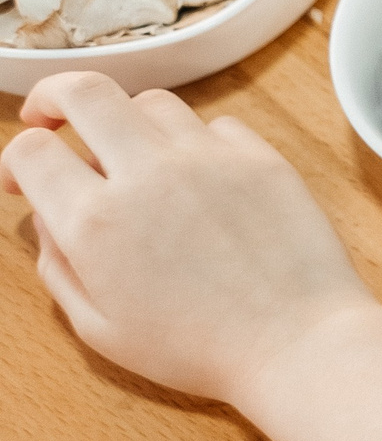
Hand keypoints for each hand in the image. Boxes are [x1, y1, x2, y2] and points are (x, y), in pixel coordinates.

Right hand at [2, 72, 377, 404]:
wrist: (294, 344)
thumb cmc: (197, 348)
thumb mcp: (100, 326)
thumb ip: (59, 264)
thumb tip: (47, 215)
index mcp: (96, 221)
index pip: (32, 150)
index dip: (15, 160)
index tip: (24, 178)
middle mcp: (149, 174)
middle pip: (85, 91)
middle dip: (55, 97)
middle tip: (51, 116)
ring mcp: (209, 158)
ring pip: (152, 102)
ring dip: (128, 121)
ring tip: (130, 155)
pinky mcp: (260, 157)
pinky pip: (215, 124)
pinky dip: (195, 142)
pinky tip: (198, 176)